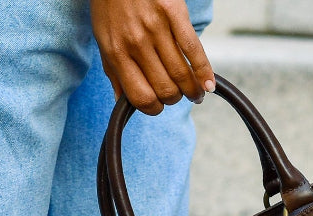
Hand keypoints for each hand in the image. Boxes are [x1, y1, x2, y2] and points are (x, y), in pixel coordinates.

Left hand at [90, 0, 215, 114]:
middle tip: (178, 96)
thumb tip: (122, 102)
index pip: (140, 97)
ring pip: (181, 74)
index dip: (153, 109)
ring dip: (192, 91)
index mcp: (117, 54)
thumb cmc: (110, 6)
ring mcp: (156, 29)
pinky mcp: (174, 14)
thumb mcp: (102, 40)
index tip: (158, 107)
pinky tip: (209, 84)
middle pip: (164, 89)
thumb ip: (113, 71)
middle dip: (174, 99)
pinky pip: (194, 50)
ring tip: (197, 94)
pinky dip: (204, 71)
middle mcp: (136, 44)